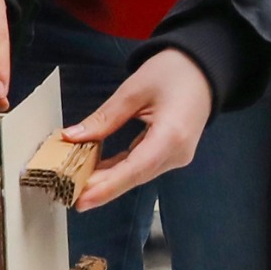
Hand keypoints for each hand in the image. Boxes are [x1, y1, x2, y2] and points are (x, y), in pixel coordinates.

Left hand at [64, 49, 212, 209]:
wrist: (203, 68)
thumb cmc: (174, 71)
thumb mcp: (134, 90)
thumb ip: (104, 118)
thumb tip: (72, 137)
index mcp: (172, 136)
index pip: (135, 169)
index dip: (107, 187)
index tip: (82, 201)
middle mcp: (177, 153)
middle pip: (134, 176)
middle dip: (101, 186)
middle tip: (67, 192)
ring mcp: (176, 155)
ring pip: (136, 174)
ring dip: (107, 179)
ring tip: (74, 183)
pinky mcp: (171, 153)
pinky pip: (141, 166)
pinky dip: (118, 169)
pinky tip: (95, 170)